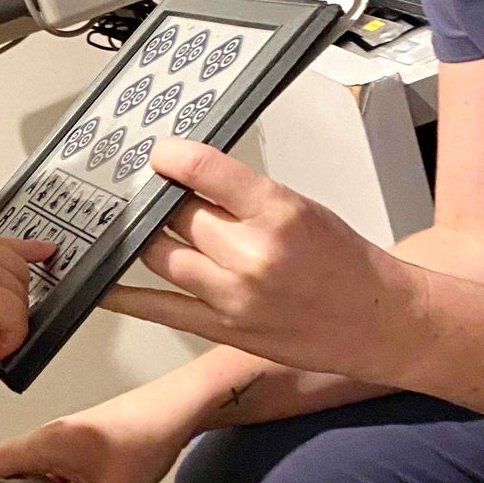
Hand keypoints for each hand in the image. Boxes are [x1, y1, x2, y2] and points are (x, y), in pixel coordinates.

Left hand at [101, 137, 423, 383]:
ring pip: (160, 256)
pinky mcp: (222, 329)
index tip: (160, 153)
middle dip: (161, 200)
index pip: (206, 170)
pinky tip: (104, 284)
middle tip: (149, 191)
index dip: (173, 157)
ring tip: (136, 225)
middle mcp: (252, 254)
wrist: (378, 321)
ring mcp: (233, 296)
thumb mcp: (301, 208)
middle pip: (177, 215)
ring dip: (145, 239)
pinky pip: (159, 309)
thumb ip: (244, 196)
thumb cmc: (345, 262)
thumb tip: (188, 179)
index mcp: (278, 213)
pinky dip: (126, 296)